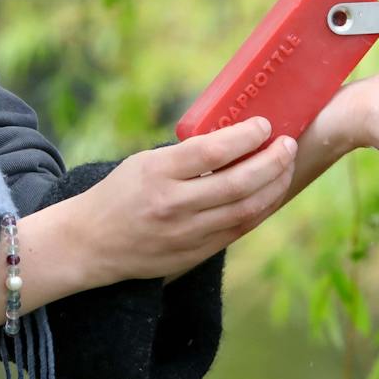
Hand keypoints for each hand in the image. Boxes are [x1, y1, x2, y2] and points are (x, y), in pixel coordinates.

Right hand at [66, 116, 298, 285]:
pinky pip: (237, 231)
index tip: (264, 124)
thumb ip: (185, 156)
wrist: (90, 243)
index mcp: (156, 172)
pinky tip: (269, 195)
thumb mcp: (143, 162)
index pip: (212, 151)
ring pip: (245, 209)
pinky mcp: (193, 255)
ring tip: (285, 167)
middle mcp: (173, 204)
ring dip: (273, 186)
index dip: (245, 136)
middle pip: (237, 182)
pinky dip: (259, 210)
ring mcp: (185, 233)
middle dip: (272, 161)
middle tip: (288, 145)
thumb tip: (234, 141)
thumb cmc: (118, 193)